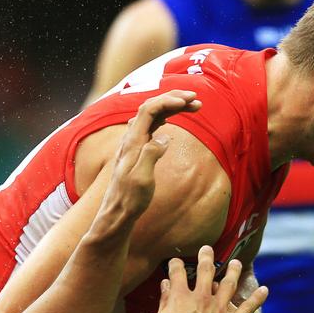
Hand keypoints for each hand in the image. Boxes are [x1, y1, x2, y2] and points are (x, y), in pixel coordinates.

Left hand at [97, 89, 201, 225]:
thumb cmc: (129, 199)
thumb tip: (164, 136)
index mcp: (133, 142)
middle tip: (196, 99)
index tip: (188, 101)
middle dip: (173, 99)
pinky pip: (149, 127)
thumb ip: (151, 154)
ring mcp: (133, 145)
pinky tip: (170, 119)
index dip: (169, 100)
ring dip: (171, 108)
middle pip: (151, 108)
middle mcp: (131, 139)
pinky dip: (163, 118)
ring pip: (152, 116)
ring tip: (192, 107)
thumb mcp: (141, 179)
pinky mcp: (136, 152)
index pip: (149, 109)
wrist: (117, 213)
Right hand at [151, 247, 268, 312]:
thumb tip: (166, 285)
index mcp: (180, 297)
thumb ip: (164, 302)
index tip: (175, 262)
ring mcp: (219, 309)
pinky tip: (265, 290)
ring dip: (234, 270)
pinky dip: (257, 298)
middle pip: (206, 270)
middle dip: (206, 257)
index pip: (177, 272)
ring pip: (230, 283)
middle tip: (207, 249)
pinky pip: (248, 308)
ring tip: (237, 263)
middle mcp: (201, 297)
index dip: (175, 265)